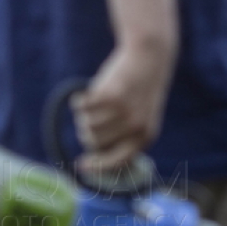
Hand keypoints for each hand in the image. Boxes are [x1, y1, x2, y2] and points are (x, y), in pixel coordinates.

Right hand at [72, 46, 172, 172]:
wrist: (148, 59)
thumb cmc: (139, 90)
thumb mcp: (140, 116)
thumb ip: (124, 135)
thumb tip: (95, 151)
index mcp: (146, 136)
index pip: (118, 161)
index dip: (97, 166)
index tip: (79, 165)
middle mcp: (135, 127)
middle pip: (95, 142)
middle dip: (86, 131)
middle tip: (87, 118)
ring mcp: (123, 112)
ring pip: (87, 124)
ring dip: (83, 115)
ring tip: (90, 103)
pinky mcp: (109, 95)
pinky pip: (82, 107)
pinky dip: (78, 100)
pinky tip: (84, 93)